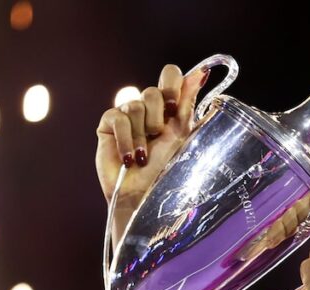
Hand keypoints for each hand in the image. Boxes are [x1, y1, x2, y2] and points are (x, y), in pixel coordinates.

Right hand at [95, 64, 209, 244]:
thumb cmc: (168, 171)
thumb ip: (188, 104)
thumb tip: (201, 73)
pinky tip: (129, 158)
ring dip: (142, 134)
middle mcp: (150, 109)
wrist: (145, 196)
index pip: (171, 75)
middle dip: (158, 117)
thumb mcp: (183, 135)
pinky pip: (117, 116)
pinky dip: (126, 138)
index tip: (175, 107)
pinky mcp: (108, 125)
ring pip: (135, 104)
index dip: (172, 83)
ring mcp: (128, 115)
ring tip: (143, 156)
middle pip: (153, 90)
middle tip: (159, 137)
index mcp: (171, 109)